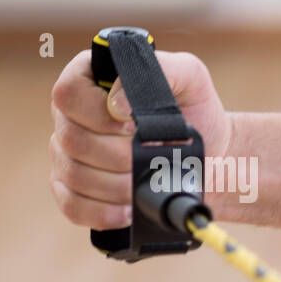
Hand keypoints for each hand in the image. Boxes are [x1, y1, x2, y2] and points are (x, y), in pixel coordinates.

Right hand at [49, 49, 231, 227]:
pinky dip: (102, 212)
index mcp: (90, 82)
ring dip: (115, 185)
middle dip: (117, 155)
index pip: (67, 94)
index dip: (97, 114)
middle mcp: (72, 117)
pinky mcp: (76, 189)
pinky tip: (129, 210)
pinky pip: (72, 205)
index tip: (133, 126)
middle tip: (149, 157)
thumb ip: (160, 70)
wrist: (213, 156)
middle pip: (70, 139)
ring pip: (73, 174)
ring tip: (145, 182)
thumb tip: (117, 103)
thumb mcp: (190, 78)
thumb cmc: (197, 112)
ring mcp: (69, 155)